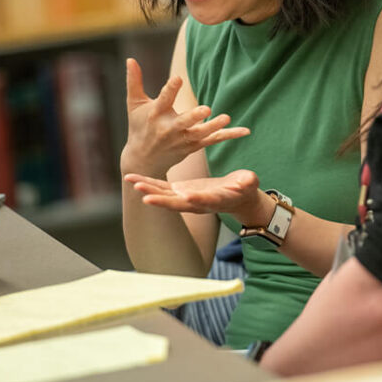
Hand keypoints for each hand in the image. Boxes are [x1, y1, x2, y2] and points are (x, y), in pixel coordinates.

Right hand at [122, 58, 249, 176]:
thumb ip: (134, 81)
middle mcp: (169, 129)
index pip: (163, 101)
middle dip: (193, 117)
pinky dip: (229, 135)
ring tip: (226, 118)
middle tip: (206, 109)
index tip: (178, 78)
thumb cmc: (139, 126)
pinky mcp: (193, 147)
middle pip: (183, 123)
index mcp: (155, 115)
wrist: (143, 160)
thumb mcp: (134, 104)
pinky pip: (213, 140)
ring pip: (200, 134)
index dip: (170, 90)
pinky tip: (246, 130)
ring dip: (213, 127)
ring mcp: (182, 140)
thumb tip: (130, 58)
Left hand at [124, 169, 270, 223]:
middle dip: (161, 199)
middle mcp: (195, 202)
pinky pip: (160, 188)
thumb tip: (249, 180)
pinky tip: (133, 178)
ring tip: (132, 181)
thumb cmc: (245, 188)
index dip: (195, 199)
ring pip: (164, 195)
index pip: (203, 200)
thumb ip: (248, 182)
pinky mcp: (179, 191)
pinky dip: (147, 183)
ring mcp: (185, 197)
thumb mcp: (249, 183)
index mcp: (213, 200)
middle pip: (176, 203)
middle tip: (145, 196)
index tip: (185, 197)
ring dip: (148, 189)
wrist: (236, 196)